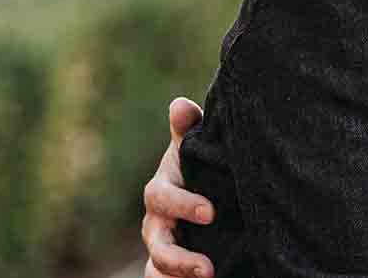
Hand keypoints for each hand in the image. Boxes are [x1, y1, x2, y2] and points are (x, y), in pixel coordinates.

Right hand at [142, 96, 216, 277]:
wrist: (210, 192)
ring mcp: (161, 245)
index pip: (162, 197)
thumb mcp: (197, 148)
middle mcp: (157, 221)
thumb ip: (190, 130)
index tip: (211, 212)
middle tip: (207, 268)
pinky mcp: (170, 266)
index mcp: (163, 189)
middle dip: (179, 257)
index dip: (182, 205)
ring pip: (156, 266)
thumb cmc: (201, 164)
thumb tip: (179, 105)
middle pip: (156, 242)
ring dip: (175, 276)